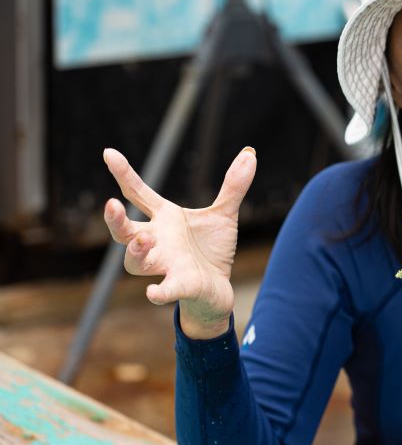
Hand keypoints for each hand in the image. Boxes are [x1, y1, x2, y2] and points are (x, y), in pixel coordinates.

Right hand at [102, 146, 256, 338]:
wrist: (217, 288)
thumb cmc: (211, 249)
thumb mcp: (224, 214)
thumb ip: (233, 186)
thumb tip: (250, 153)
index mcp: (164, 219)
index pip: (137, 193)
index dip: (123, 173)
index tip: (109, 152)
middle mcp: (157, 242)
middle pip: (123, 231)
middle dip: (114, 220)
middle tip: (111, 205)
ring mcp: (165, 264)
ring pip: (134, 262)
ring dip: (135, 251)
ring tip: (144, 239)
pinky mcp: (181, 284)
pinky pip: (166, 289)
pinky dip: (159, 291)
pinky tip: (154, 293)